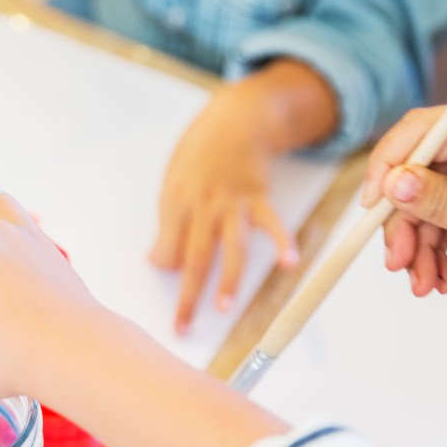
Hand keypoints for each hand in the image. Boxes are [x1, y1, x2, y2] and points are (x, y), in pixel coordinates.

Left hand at [153, 79, 299, 333]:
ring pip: (230, 248)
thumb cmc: (199, 154)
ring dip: (229, 279)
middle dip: (189, 296)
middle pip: (194, 258)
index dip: (166, 272)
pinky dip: (283, 242)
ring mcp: (232, 203)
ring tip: (225, 308)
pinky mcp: (259, 199)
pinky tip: (289, 262)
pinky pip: (272, 224)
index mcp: (176, 203)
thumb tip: (157, 260)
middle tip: (183, 326)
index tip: (167, 294)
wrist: (234, 120)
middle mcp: (203, 206)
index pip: (168, 248)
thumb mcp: (172, 184)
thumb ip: (167, 224)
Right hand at [361, 107, 446, 357]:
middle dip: (403, 221)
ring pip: (426, 201)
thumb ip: (441, 200)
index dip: (390, 164)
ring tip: (423, 283)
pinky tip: (440, 279)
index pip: (425, 130)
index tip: (372, 208)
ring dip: (418, 244)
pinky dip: (435, 250)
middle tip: (397, 263)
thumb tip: (392, 181)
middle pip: (418, 171)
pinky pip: (443, 219)